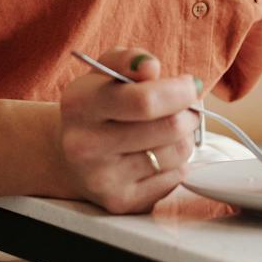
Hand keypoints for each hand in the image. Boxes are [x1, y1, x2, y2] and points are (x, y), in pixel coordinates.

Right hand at [56, 47, 200, 212]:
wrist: (70, 156)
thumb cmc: (98, 107)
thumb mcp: (105, 73)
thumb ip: (128, 60)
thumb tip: (150, 67)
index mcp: (80, 104)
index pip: (145, 101)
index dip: (180, 92)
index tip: (191, 86)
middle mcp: (85, 144)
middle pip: (169, 128)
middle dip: (189, 114)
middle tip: (187, 108)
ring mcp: (101, 178)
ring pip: (176, 154)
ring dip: (183, 139)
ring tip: (168, 132)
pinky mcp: (119, 202)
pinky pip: (173, 179)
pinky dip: (176, 165)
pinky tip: (157, 156)